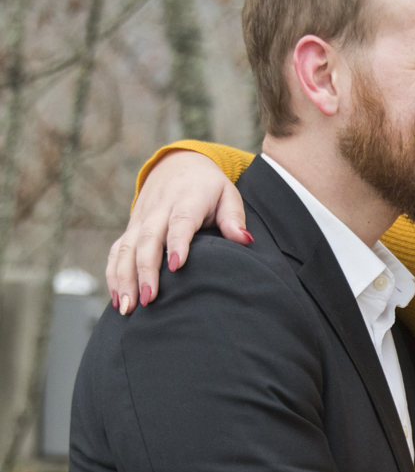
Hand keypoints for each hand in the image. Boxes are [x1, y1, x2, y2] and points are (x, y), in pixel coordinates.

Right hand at [106, 150, 248, 315]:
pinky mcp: (131, 228)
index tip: (177, 266)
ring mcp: (141, 219)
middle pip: (148, 239)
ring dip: (124, 278)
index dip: (177, 242)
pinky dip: (113, 275)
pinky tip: (117, 300)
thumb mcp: (227, 195)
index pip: (181, 221)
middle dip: (146, 270)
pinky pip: (116, 251)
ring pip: (126, 247)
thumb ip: (234, 218)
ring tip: (127, 307)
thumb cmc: (208, 187)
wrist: (177, 164)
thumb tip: (244, 240)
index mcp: (187, 199)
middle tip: (149, 299)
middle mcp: (159, 209)